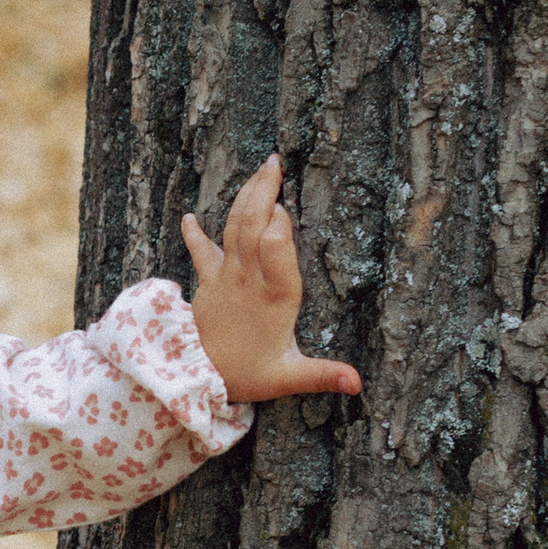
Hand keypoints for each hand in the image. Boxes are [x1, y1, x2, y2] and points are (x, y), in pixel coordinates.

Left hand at [183, 158, 362, 405]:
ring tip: (259, 171)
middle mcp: (249, 283)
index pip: (276, 258)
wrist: (197, 382)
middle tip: (274, 164)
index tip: (283, 210)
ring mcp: (225, 279)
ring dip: (245, 198)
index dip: (278, 233)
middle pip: (254, 230)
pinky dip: (195, 234)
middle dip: (263, 194)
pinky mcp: (208, 283)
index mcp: (275, 300)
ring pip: (233, 230)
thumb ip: (324, 374)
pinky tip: (189, 217)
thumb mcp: (290, 377)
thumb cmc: (250, 376)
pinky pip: (201, 251)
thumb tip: (358, 384)